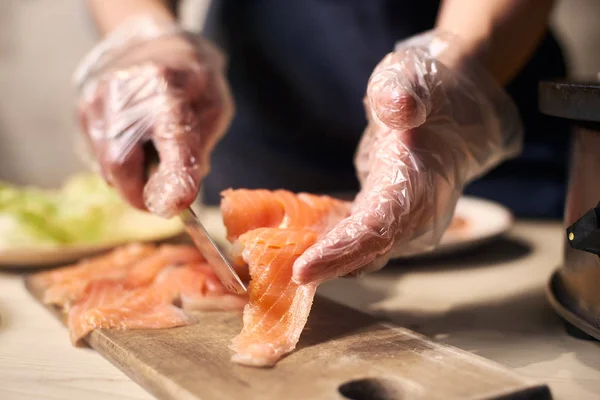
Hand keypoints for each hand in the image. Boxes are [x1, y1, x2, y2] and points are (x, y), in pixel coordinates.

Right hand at [75, 16, 232, 217]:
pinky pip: (101, 158)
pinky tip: (140, 146)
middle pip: (121, 164)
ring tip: (157, 158)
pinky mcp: (83, 112)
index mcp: (166, 86)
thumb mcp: (215, 110)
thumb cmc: (195, 81)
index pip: (170, 139)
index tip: (177, 207)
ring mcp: (96, 102)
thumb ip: (198, 151)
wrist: (158, 45)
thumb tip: (178, 198)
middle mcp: (122, 92)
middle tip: (166, 199)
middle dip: (144, 194)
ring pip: (108, 167)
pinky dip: (123, 166)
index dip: (174, 177)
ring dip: (134, 179)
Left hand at [293, 30, 522, 283]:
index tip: (304, 270)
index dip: (343, 250)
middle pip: (369, 251)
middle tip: (277, 276)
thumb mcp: (412, 77)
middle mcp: (418, 212)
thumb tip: (399, 108)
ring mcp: (406, 222)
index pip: (380, 226)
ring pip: (363, 254)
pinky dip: (330, 249)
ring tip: (277, 268)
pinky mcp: (390, 221)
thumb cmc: (430, 91)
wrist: (457, 111)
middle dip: (326, 267)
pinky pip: (358, 243)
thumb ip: (403, 93)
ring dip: (324, 263)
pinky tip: (296, 250)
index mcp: (421, 181)